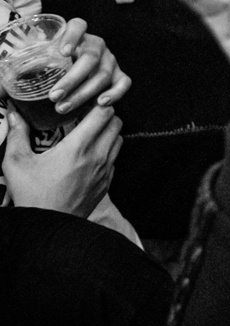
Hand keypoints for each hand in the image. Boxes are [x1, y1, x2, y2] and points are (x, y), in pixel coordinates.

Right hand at [3, 104, 121, 216]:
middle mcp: (98, 157)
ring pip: (119, 140)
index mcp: (78, 147)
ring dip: (108, 132)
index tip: (85, 101)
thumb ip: (17, 135)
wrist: (49, 225)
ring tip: (88, 132)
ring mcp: (105, 171)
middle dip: (104, 114)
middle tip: (87, 114)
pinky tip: (89, 154)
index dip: (97, 103)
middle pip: (116, 123)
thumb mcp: (16, 163)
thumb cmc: (32, 194)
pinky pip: (115, 159)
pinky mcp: (107, 183)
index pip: (104, 113)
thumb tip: (14, 114)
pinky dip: (107, 151)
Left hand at [48, 20, 131, 116]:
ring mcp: (111, 60)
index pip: (78, 26)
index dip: (72, 36)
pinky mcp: (120, 75)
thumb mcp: (39, 59)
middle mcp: (97, 45)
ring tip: (64, 107)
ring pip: (102, 75)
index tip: (62, 52)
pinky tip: (100, 103)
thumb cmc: (52, 65)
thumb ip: (22, 66)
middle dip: (72, 79)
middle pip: (90, 58)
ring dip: (83, 93)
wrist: (76, 71)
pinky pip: (123, 84)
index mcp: (78, 34)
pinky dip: (115, 94)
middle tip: (54, 95)